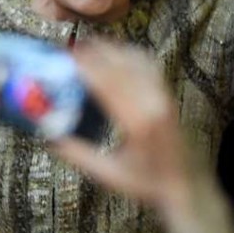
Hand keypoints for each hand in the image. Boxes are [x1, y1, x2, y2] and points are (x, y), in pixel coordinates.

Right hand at [51, 41, 194, 217]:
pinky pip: (147, 63)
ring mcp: (164, 95)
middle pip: (120, 64)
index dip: (86, 64)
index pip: (107, 82)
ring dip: (111, 49)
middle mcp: (153, 102)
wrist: (186, 184)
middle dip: (94, 51)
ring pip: (135, 58)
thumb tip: (47, 137)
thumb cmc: (147, 184)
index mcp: (137, 122)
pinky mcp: (168, 93)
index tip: (66, 55)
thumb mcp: (108, 174)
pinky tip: (114, 55)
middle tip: (70, 49)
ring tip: (88, 48)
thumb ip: (77, 154)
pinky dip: (128, 53)